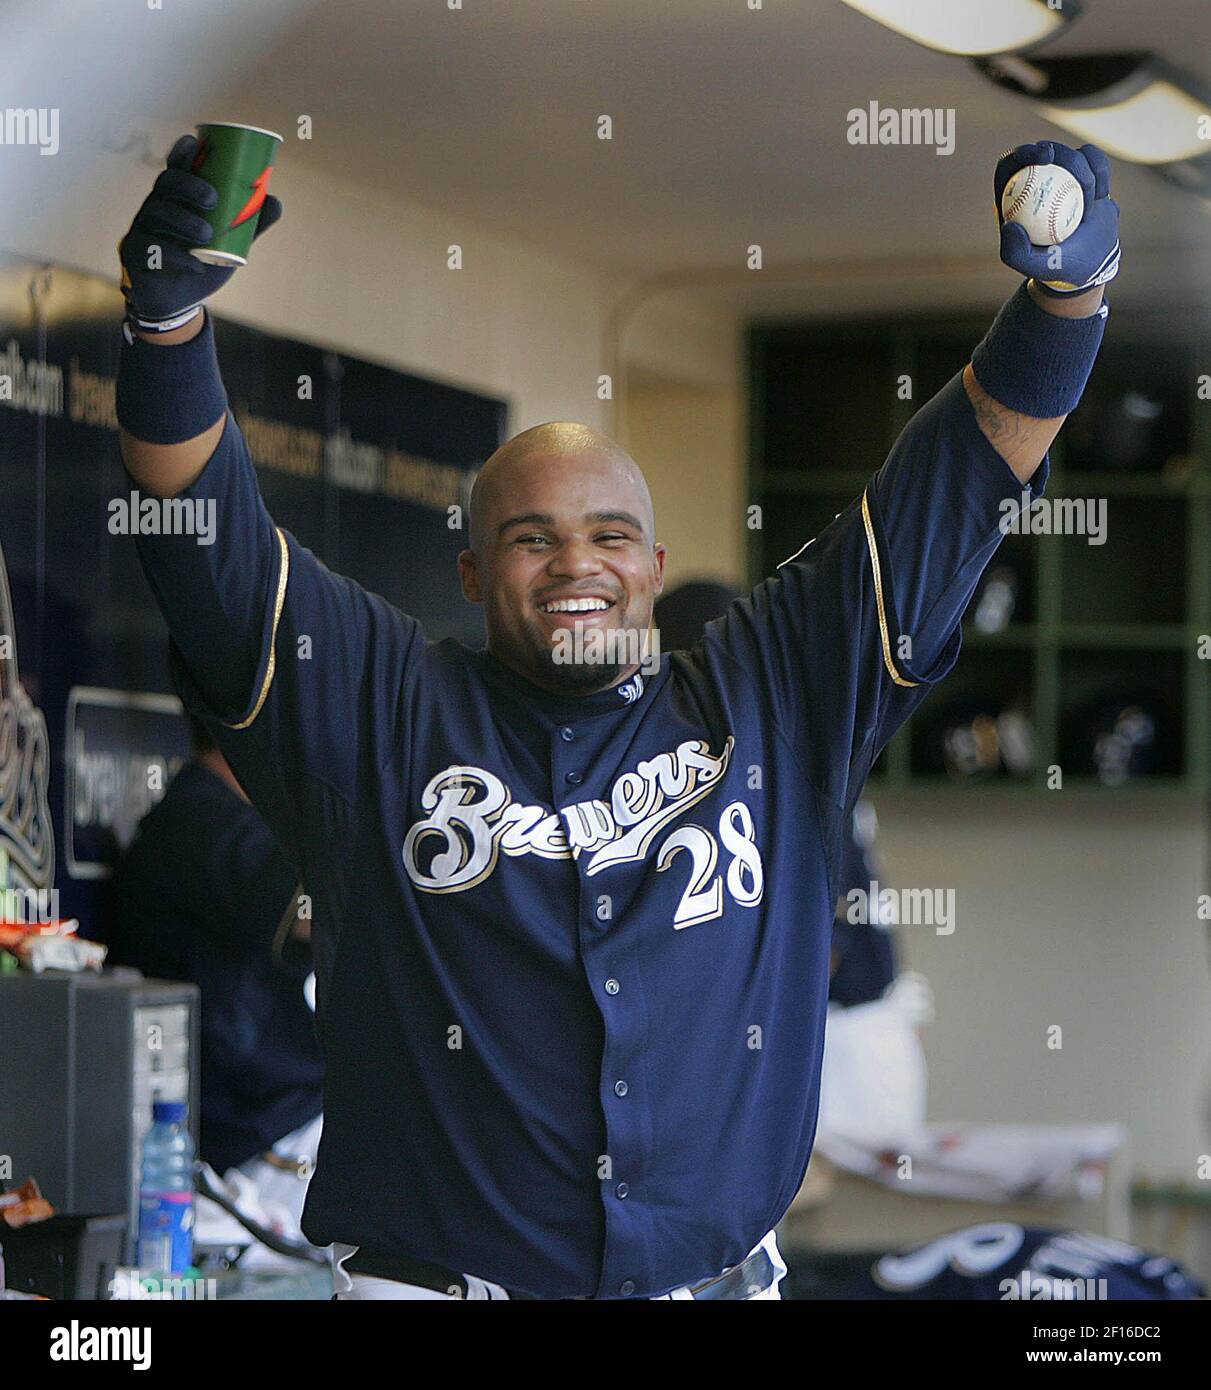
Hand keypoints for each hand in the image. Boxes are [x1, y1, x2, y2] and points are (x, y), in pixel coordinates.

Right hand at [119, 133, 281, 329]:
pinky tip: (196, 265)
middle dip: (189, 185)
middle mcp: (156, 208)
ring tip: (207, 235)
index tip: (195, 143)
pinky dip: (176, 257)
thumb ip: (249, 224)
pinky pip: (149, 248)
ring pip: (156, 213)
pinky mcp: (135, 255)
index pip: (175, 169)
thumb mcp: (230, 244)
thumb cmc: (202, 263)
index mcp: (176, 200)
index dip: (182, 153)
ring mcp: (142, 229)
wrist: (179, 302)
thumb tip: (275, 201)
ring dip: (184, 220)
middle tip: (213, 199)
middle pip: (165, 183)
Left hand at [994, 140, 1119, 296]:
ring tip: (1090, 202)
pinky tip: (1102, 194)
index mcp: (1014, 195)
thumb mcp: (1032, 266)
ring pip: (1072, 154)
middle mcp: (1036, 180)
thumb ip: (1015, 252)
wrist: (1087, 265)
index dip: (1025, 153)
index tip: (1045, 158)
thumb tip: (1008, 226)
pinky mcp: (1086, 175)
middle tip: (1076, 171)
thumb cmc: (1055, 266)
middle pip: (1045, 152)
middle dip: (1063, 155)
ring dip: (1086, 172)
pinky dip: (1101, 172)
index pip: (1012, 164)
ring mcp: (1062, 176)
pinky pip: (1095, 161)